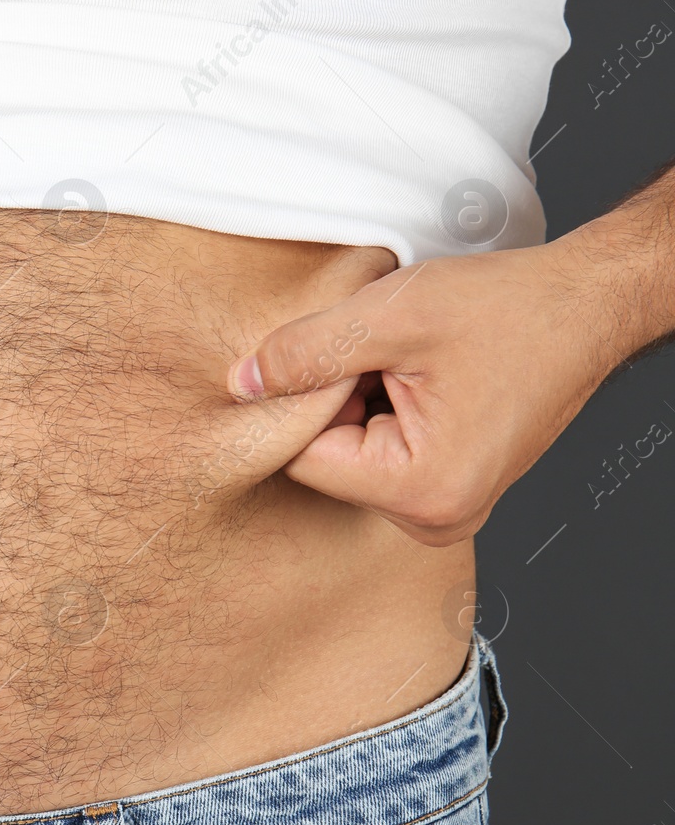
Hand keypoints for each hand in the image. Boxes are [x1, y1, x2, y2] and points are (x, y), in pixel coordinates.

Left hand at [224, 238, 620, 545]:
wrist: (584, 306)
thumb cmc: (508, 309)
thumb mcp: (388, 317)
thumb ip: (302, 354)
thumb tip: (240, 385)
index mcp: (422, 489)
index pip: (302, 457)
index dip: (308, 396)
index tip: (352, 354)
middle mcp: (435, 518)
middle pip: (326, 461)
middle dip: (336, 401)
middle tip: (388, 354)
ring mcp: (444, 510)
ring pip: (349, 455)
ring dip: (360, 403)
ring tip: (412, 365)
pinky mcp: (446, 491)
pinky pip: (379, 454)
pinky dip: (382, 411)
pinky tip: (419, 379)